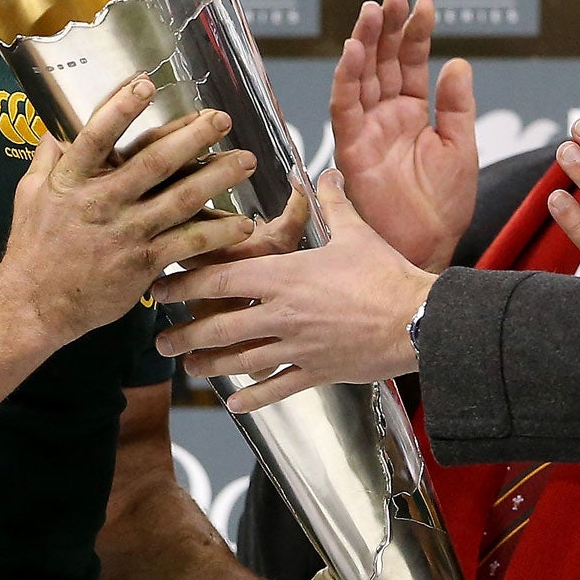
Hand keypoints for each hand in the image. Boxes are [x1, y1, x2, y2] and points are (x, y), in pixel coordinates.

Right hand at [0, 79, 258, 347]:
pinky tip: (243, 224)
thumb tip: (54, 126)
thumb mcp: (29, 195)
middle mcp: (102, 203)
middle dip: (191, 137)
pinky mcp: (143, 263)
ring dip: (217, 178)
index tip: (145, 84)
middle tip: (222, 119)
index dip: (120, 110)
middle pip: (153, 163)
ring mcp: (126, 233)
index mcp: (71, 181)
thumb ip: (47, 159)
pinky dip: (217, 233)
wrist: (34, 306)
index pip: (96, 138)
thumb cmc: (32, 249)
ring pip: (180, 199)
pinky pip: (188, 243)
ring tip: (245, 160)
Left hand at [154, 170, 433, 410]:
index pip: (222, 280)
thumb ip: (331, 204)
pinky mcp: (317, 372)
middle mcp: (284, 314)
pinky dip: (253, 398)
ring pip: (240, 360)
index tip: (163, 287)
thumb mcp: (355, 234)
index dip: (186, 285)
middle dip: (184, 334)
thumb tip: (324, 176)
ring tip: (189, 367)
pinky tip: (234, 403)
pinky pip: (277, 388)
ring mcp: (298, 347)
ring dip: (209, 365)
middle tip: (160, 340)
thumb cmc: (387, 276)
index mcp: (286, 277)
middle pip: (219, 327)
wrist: (419, 319)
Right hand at [330, 0, 478, 272]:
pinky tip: (353, 52)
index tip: (425, 4)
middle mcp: (387, 117)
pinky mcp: (352, 148)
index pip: (411, 63)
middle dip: (387, 27)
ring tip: (373, 12)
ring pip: (361, 77)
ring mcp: (368, 130)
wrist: (429, 245)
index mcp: (414, 113)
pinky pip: (345, 108)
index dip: (416, 33)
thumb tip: (458, 62)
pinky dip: (347, 79)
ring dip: (364, 43)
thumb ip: (457, 105)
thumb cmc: (444, 206)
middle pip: (383, 62)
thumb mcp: (461, 147)